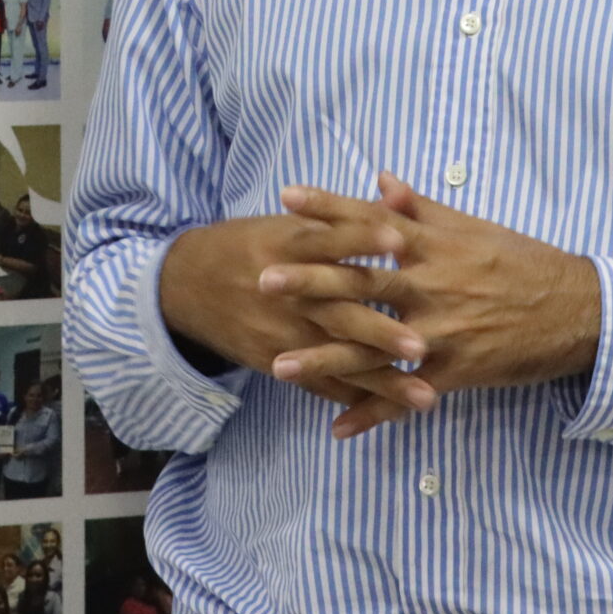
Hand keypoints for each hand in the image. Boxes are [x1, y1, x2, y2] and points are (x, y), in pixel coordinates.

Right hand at [158, 210, 433, 436]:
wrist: (187, 284)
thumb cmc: (251, 246)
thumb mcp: (288, 224)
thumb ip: (342, 220)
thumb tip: (397, 201)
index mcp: (290, 249)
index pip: (330, 240)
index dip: (362, 237)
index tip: (400, 239)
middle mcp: (288, 294)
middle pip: (338, 312)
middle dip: (380, 332)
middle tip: (421, 346)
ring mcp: (282, 333)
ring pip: (337, 360)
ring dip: (382, 382)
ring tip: (425, 398)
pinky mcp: (275, 361)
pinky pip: (320, 385)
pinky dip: (355, 399)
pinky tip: (393, 412)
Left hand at [263, 174, 601, 437]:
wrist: (577, 310)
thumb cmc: (524, 262)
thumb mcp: (474, 227)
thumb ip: (422, 208)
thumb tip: (381, 180)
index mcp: (433, 245)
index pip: (371, 220)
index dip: (328, 208)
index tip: (286, 197)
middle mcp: (431, 284)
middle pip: (361, 281)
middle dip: (310, 281)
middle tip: (263, 277)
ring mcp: (441, 330)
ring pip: (373, 347)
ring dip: (324, 357)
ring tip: (277, 364)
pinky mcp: (454, 370)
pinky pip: (404, 395)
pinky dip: (372, 414)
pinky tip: (336, 429)